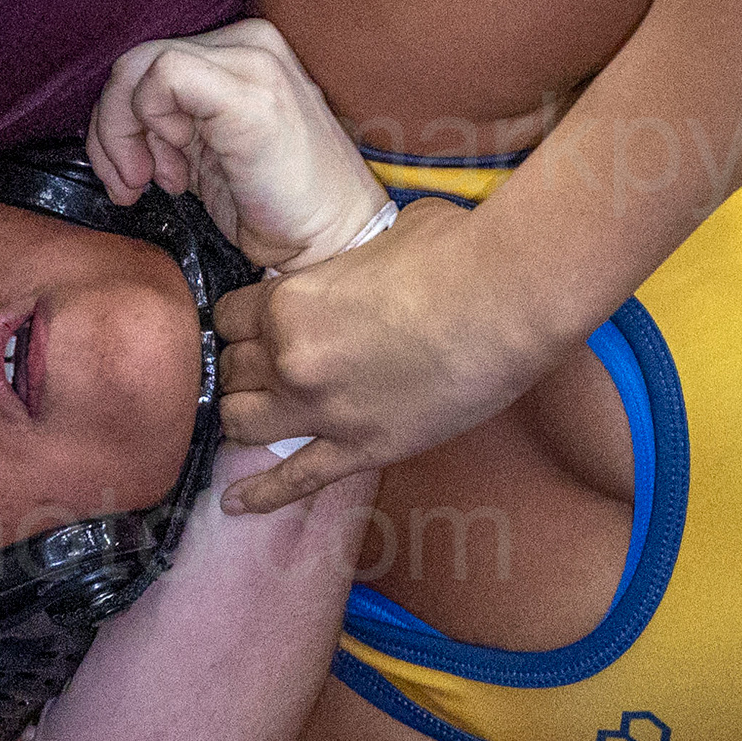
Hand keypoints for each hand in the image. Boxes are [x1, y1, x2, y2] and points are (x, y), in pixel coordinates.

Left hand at [88, 20, 390, 273]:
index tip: (136, 172)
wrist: (332, 239)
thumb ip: (170, 120)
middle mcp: (249, 43)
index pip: (147, 62)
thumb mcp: (208, 148)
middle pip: (135, 61)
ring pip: (139, 66)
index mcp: (242, 51)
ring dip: (125, 134)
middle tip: (132, 182)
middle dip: (113, 128)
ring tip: (159, 181)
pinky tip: (178, 172)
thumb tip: (109, 124)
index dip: (120, 118)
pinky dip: (149, 125)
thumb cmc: (274, 204)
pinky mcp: (250, 91)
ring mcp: (253, 61)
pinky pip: (162, 78)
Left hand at [211, 196, 552, 510]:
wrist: (511, 301)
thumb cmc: (456, 252)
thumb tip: (364, 262)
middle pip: (233, 370)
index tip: (262, 320)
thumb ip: (349, 261)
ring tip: (260, 411)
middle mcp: (291, 360)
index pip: (230, 316)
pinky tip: (231, 504)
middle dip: (247, 364)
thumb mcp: (380, 236)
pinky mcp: (362, 450)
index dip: (245, 317)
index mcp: (291, 301)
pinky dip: (259, 495)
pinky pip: (294, 481)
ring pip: (243, 423)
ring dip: (247, 414)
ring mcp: (324, 412)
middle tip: (273, 362)